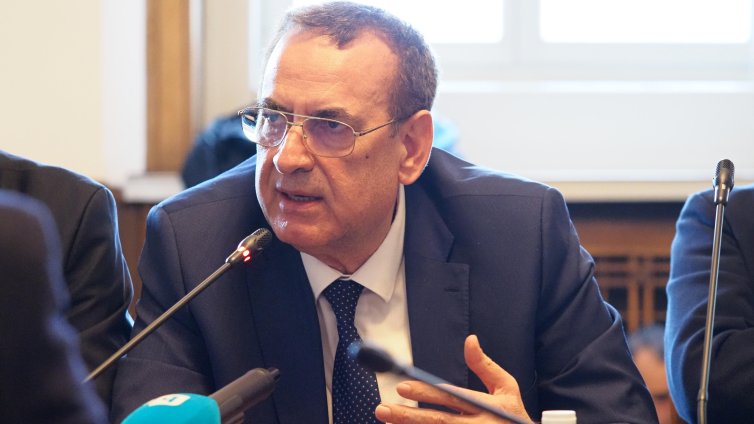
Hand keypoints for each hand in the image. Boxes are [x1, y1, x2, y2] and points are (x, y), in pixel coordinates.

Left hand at [374, 335, 531, 422]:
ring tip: (387, 420)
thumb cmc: (513, 416)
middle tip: (383, 409)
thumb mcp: (506, 388)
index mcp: (487, 407)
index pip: (451, 399)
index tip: (402, 388)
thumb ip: (485, 366)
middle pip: (439, 421)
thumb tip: (470, 339)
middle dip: (408, 416)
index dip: (426, 393)